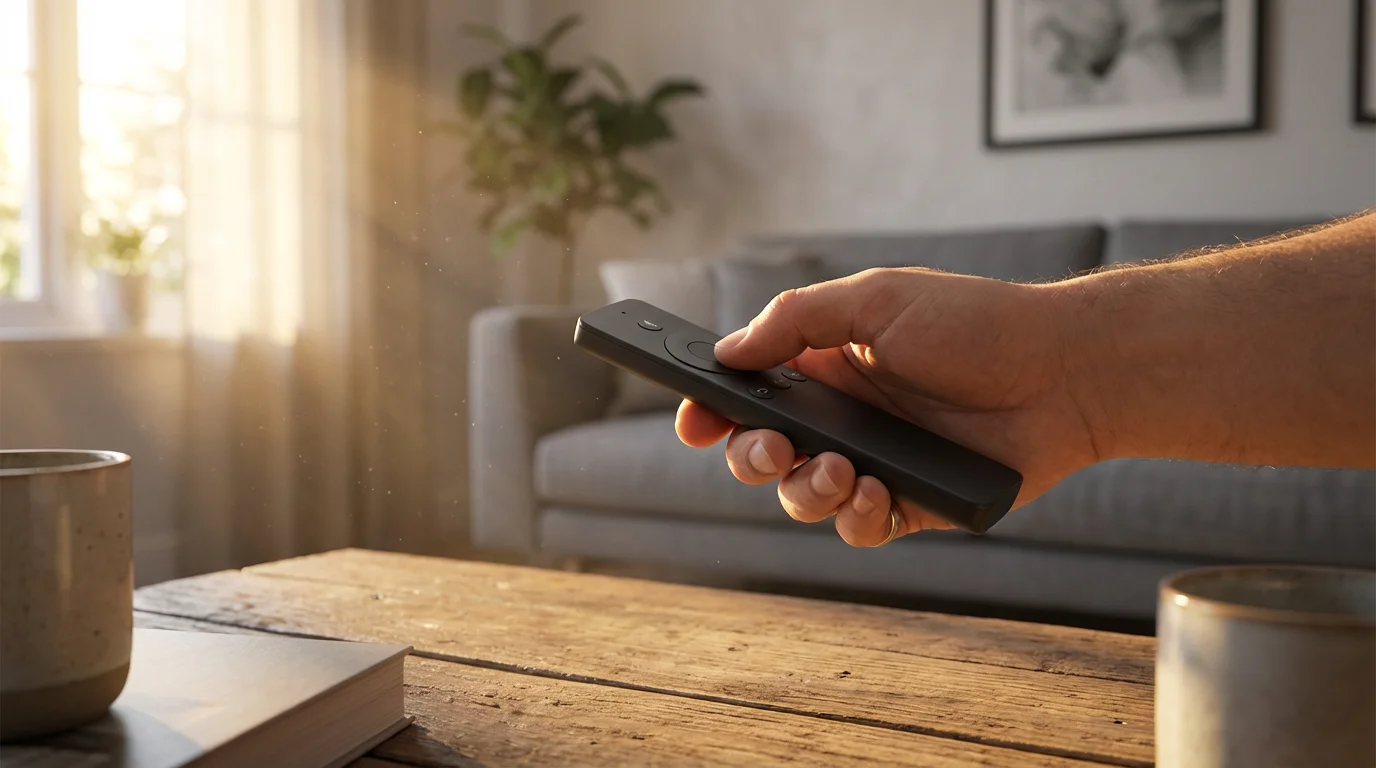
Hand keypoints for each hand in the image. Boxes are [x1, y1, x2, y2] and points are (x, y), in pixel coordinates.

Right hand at [674, 267, 1100, 546]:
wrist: (1064, 371)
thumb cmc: (976, 323)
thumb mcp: (877, 300)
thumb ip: (796, 321)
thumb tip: (728, 352)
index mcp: (824, 364)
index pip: (748, 391)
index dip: (713, 407)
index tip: (694, 418)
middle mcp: (843, 416)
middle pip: (761, 452)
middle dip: (748, 455)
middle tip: (770, 446)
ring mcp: (874, 461)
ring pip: (802, 497)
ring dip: (803, 489)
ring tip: (839, 468)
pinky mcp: (911, 502)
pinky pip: (859, 527)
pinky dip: (855, 516)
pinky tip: (875, 492)